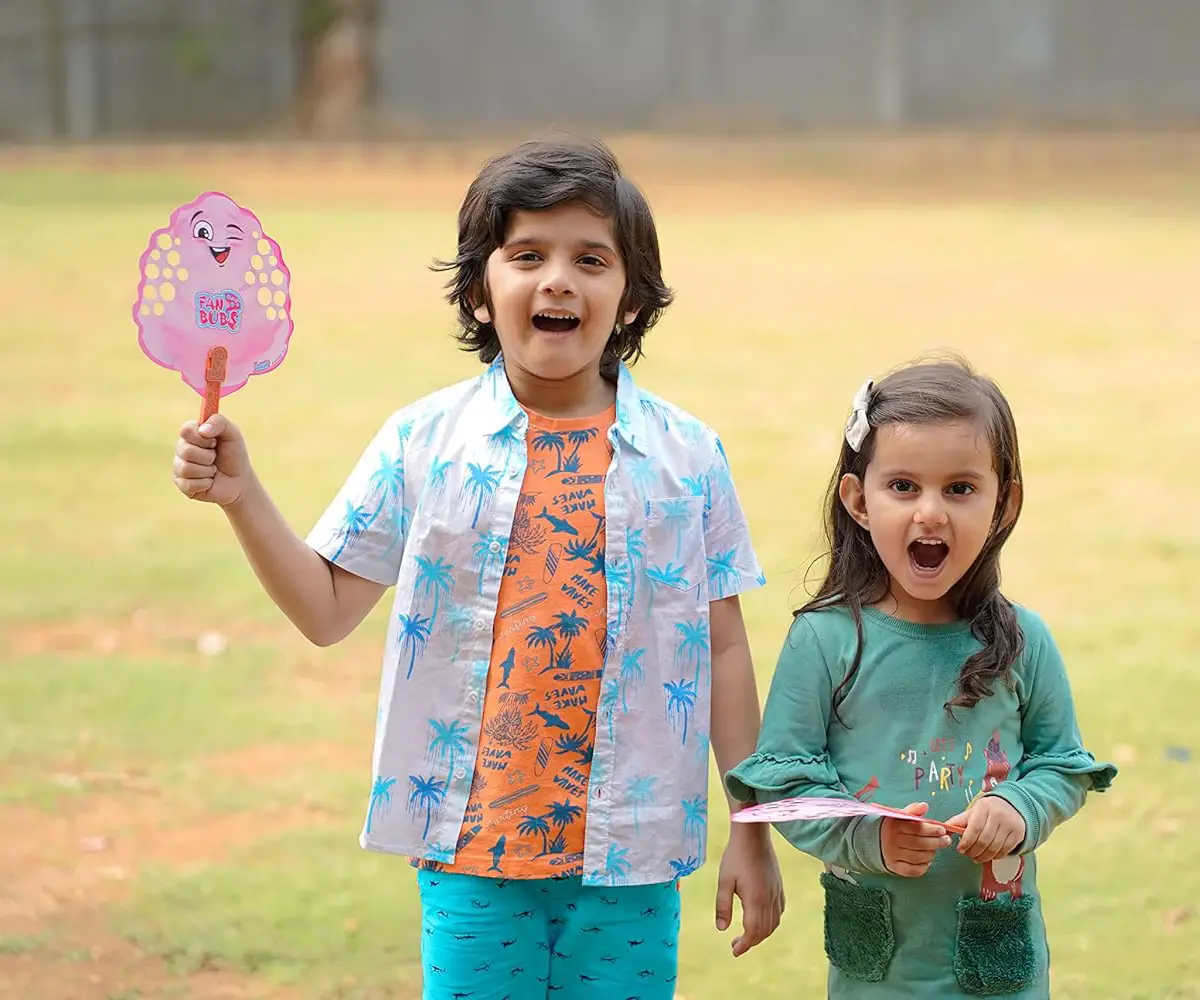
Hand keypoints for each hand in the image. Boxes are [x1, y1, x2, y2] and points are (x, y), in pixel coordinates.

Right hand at [173, 414, 254, 507]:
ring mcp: (180, 467)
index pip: (186, 430)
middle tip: (215, 457)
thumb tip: (202, 430)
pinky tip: (210, 482)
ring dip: (207, 470)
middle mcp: (182, 450)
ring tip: (214, 470)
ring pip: (186, 468)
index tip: (214, 442)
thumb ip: (219, 422)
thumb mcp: (233, 434)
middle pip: (185, 451)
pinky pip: (189, 484)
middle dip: (208, 456)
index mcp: (192, 435)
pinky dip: (205, 483)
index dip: (201, 438)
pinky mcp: (182, 484)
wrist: (239, 481)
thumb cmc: (234, 456)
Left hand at [715, 823, 784, 956]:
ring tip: (747, 934)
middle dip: (751, 941)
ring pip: (774, 923)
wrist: (753, 835)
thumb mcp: (724, 881)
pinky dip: (772, 921)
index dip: (744, 944)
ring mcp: (777, 892)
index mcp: (756, 900)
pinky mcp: (779, 886)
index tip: (734, 951)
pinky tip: (761, 918)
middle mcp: (770, 899)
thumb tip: (721, 929)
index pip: (753, 932)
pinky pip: (779, 911)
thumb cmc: (736, 856)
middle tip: (736, 944)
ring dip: (762, 933)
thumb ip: (722, 906)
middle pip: (765, 930)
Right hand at [881, 801, 951, 876]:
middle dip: (936, 843)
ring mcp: (892, 855)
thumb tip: (925, 805)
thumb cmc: (892, 827)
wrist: (872, 840)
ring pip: (917, 857)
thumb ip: (913, 811)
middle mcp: (892, 841)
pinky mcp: (894, 867)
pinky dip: (922, 867)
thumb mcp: (899, 816)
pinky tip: (927, 861)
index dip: (932, 830)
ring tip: (935, 850)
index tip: (942, 830)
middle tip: (946, 841)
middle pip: (919, 844)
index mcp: (894, 826)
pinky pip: (912, 870)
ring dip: (930, 854)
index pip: (917, 829)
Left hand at [946, 796, 1025, 862]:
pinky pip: (1005, 851)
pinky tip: (988, 856)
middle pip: (984, 840)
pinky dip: (994, 857)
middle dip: (973, 851)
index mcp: (984, 807)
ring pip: (994, 848)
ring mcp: (1010, 825)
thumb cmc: (987, 810)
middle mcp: (998, 815)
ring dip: (983, 857)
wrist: (1011, 806)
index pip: (974, 828)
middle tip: (968, 855)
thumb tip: (942, 830)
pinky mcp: (1018, 834)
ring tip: (976, 858)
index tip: (960, 849)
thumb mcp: (972, 812)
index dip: (966, 842)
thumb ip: (958, 821)